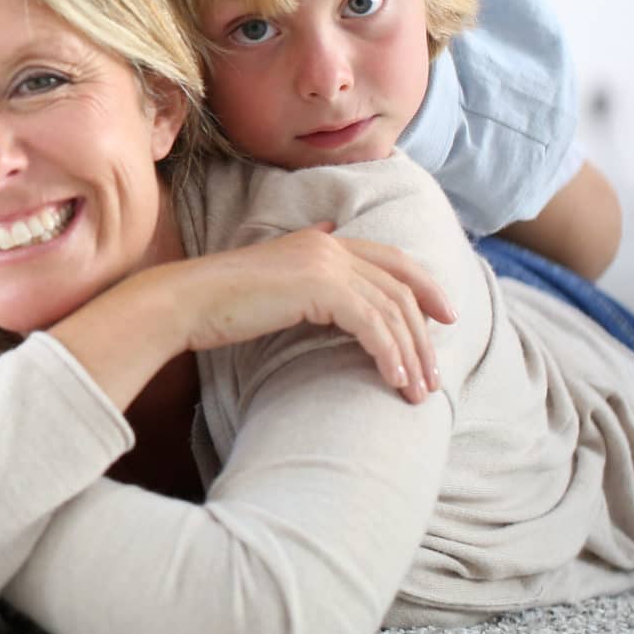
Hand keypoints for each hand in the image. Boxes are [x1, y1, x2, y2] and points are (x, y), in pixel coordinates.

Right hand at [113, 224, 454, 403]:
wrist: (188, 301)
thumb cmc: (221, 302)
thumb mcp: (273, 279)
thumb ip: (305, 264)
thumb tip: (330, 245)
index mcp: (320, 242)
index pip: (391, 259)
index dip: (425, 287)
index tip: (444, 319)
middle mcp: (329, 246)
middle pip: (399, 288)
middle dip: (423, 336)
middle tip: (433, 376)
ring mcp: (325, 263)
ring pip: (392, 310)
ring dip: (411, 355)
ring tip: (418, 391)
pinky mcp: (321, 287)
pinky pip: (372, 325)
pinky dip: (389, 355)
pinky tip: (393, 380)